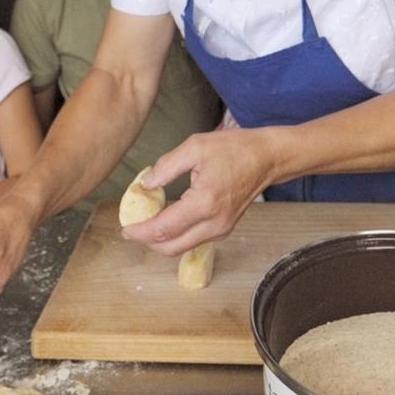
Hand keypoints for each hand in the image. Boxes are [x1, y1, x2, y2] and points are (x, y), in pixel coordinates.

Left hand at [121, 128, 275, 255]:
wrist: (268, 158)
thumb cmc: (236, 149)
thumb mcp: (196, 147)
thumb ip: (166, 166)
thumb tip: (145, 184)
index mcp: (204, 203)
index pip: (164, 228)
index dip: (140, 232)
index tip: (125, 228)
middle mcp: (214, 223)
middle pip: (171, 247)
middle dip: (148, 242)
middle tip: (132, 228)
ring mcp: (221, 229)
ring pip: (182, 247)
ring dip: (161, 240)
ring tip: (146, 222)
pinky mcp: (224, 228)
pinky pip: (193, 239)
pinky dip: (176, 235)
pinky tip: (166, 219)